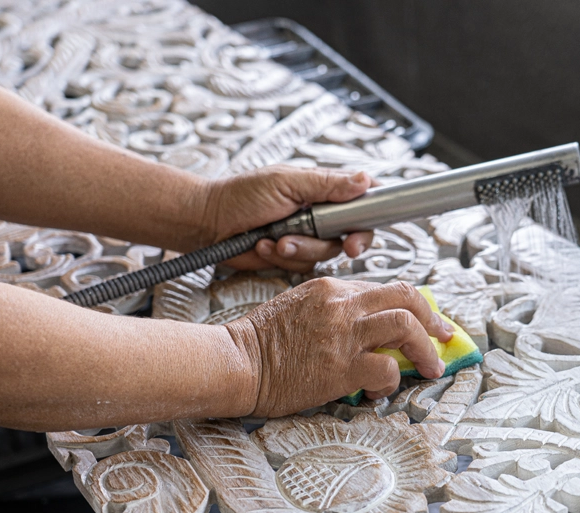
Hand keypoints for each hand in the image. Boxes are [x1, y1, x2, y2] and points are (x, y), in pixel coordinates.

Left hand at [201, 165, 376, 271]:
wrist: (207, 222)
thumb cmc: (241, 195)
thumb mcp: (285, 182)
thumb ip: (326, 184)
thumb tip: (364, 180)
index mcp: (322, 190)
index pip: (361, 199)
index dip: (372, 212)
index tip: (370, 224)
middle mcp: (319, 215)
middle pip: (352, 233)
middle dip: (345, 242)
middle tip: (346, 247)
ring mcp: (306, 238)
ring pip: (326, 253)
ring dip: (301, 248)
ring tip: (276, 238)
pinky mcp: (291, 257)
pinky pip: (302, 265)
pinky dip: (282, 257)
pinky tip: (264, 245)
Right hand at [223, 279, 454, 417]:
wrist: (236, 361)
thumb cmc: (261, 340)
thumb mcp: (299, 305)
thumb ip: (334, 309)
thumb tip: (368, 324)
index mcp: (332, 288)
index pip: (386, 288)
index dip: (413, 305)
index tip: (426, 320)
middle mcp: (342, 305)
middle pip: (406, 297)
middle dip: (433, 318)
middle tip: (443, 336)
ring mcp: (343, 334)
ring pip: (405, 326)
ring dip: (425, 349)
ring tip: (430, 367)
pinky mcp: (340, 366)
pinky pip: (386, 368)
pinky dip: (392, 381)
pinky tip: (380, 391)